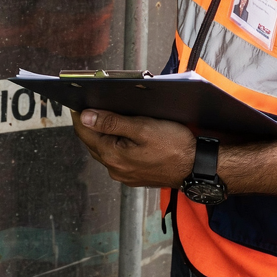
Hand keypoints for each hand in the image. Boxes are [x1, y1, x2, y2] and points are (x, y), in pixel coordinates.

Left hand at [72, 109, 196, 187]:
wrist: (198, 167)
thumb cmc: (174, 146)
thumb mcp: (142, 127)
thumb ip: (111, 122)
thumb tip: (85, 117)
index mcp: (112, 156)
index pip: (84, 132)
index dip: (79, 114)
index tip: (78, 100)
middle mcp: (115, 169)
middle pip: (92, 142)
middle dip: (91, 123)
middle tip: (94, 104)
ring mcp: (124, 175)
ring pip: (104, 149)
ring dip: (104, 134)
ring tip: (109, 116)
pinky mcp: (135, 176)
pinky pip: (117, 157)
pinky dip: (115, 144)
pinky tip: (124, 134)